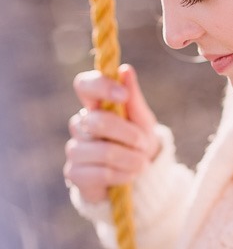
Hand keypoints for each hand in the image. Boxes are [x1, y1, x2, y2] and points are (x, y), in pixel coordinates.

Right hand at [64, 64, 160, 203]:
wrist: (137, 178)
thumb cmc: (138, 143)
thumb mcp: (142, 120)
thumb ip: (134, 98)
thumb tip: (125, 70)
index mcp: (95, 105)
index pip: (84, 85)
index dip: (101, 86)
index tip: (123, 95)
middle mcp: (80, 124)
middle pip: (98, 122)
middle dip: (129, 135)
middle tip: (143, 144)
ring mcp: (75, 149)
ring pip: (103, 151)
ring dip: (131, 159)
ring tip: (142, 163)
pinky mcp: (74, 173)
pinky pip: (101, 173)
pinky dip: (123, 175)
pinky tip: (131, 175)